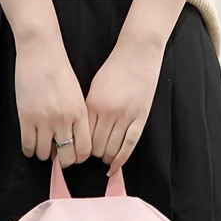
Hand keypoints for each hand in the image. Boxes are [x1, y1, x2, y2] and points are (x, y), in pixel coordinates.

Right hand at [15, 35, 91, 166]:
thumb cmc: (59, 71)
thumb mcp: (77, 95)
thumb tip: (72, 143)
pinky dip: (29, 150)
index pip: (84, 150)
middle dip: (62, 161)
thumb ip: (77, 119)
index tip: (73, 155)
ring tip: (42, 144)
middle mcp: (64, 120)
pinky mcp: (26, 118)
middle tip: (57, 155)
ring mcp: (44, 120)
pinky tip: (30, 144)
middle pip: (66, 158)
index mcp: (79, 114)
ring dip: (43, 153)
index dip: (78, 158)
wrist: (41, 51)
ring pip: (45, 155)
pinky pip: (28, 146)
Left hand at [86, 35, 163, 174]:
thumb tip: (83, 134)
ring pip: (111, 149)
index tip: (79, 151)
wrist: (138, 53)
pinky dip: (120, 159)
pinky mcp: (140, 118)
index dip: (80, 147)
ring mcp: (125, 116)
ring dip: (106, 157)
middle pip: (96, 146)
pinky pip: (129, 145)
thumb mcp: (94, 88)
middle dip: (93, 154)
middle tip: (93, 155)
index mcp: (93, 104)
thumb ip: (89, 110)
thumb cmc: (114, 69)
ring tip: (105, 158)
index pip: (83, 137)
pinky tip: (114, 167)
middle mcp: (108, 112)